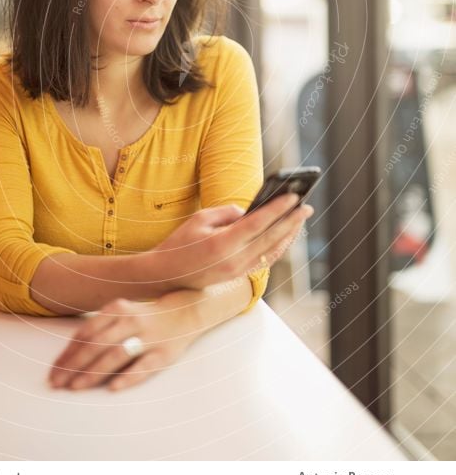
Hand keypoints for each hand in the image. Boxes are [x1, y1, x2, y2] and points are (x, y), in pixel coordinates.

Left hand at [48, 290, 203, 391]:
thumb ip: (98, 330)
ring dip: (93, 373)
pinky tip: (112, 388)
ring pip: (116, 356)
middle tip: (57, 384)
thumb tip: (68, 355)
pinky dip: (127, 378)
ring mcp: (148, 337)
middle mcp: (131, 321)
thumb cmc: (143, 317)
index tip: (53, 372)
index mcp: (117, 309)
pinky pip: (143, 368)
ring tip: (76, 387)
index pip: (86, 333)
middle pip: (97, 345)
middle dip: (73, 366)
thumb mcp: (121, 313)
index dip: (67, 353)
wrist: (185, 312)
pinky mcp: (163, 354)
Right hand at [147, 194, 313, 290]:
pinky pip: (265, 260)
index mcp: (223, 243)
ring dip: (289, 235)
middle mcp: (234, 260)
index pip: (259, 224)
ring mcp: (238, 271)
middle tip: (306, 207)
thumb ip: (228, 212)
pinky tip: (285, 235)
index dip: (278, 209)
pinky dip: (278, 247)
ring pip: (272, 252)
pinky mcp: (238, 276)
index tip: (294, 198)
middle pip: (271, 239)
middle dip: (292, 221)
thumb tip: (250, 213)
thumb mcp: (200, 218)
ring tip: (300, 219)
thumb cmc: (181, 242)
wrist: (167, 275)